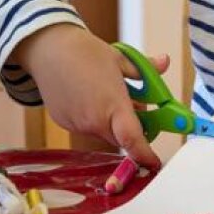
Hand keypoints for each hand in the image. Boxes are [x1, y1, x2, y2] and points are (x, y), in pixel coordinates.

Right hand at [11, 24, 169, 167]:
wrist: (49, 49)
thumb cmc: (86, 52)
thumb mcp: (121, 58)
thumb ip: (145, 69)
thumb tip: (165, 62)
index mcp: (113, 105)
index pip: (132, 140)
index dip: (145, 156)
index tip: (154, 163)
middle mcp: (94, 120)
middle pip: (120, 137)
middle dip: (132, 129)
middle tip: (137, 107)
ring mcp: (77, 124)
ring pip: (104, 132)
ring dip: (112, 122)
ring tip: (110, 94)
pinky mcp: (64, 123)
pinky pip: (87, 127)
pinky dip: (95, 118)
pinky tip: (91, 96)